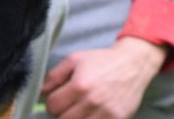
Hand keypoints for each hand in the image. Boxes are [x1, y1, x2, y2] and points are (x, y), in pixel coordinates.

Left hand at [41, 37, 167, 118]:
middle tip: (69, 106)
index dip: (52, 103)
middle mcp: (92, 101)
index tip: (58, 100)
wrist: (133, 64)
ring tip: (80, 110)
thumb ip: (54, 76)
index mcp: (80, 85)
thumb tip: (40, 92)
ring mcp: (105, 113)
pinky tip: (92, 114)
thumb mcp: (75, 59)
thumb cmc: (102, 61)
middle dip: (62, 114)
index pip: (53, 106)